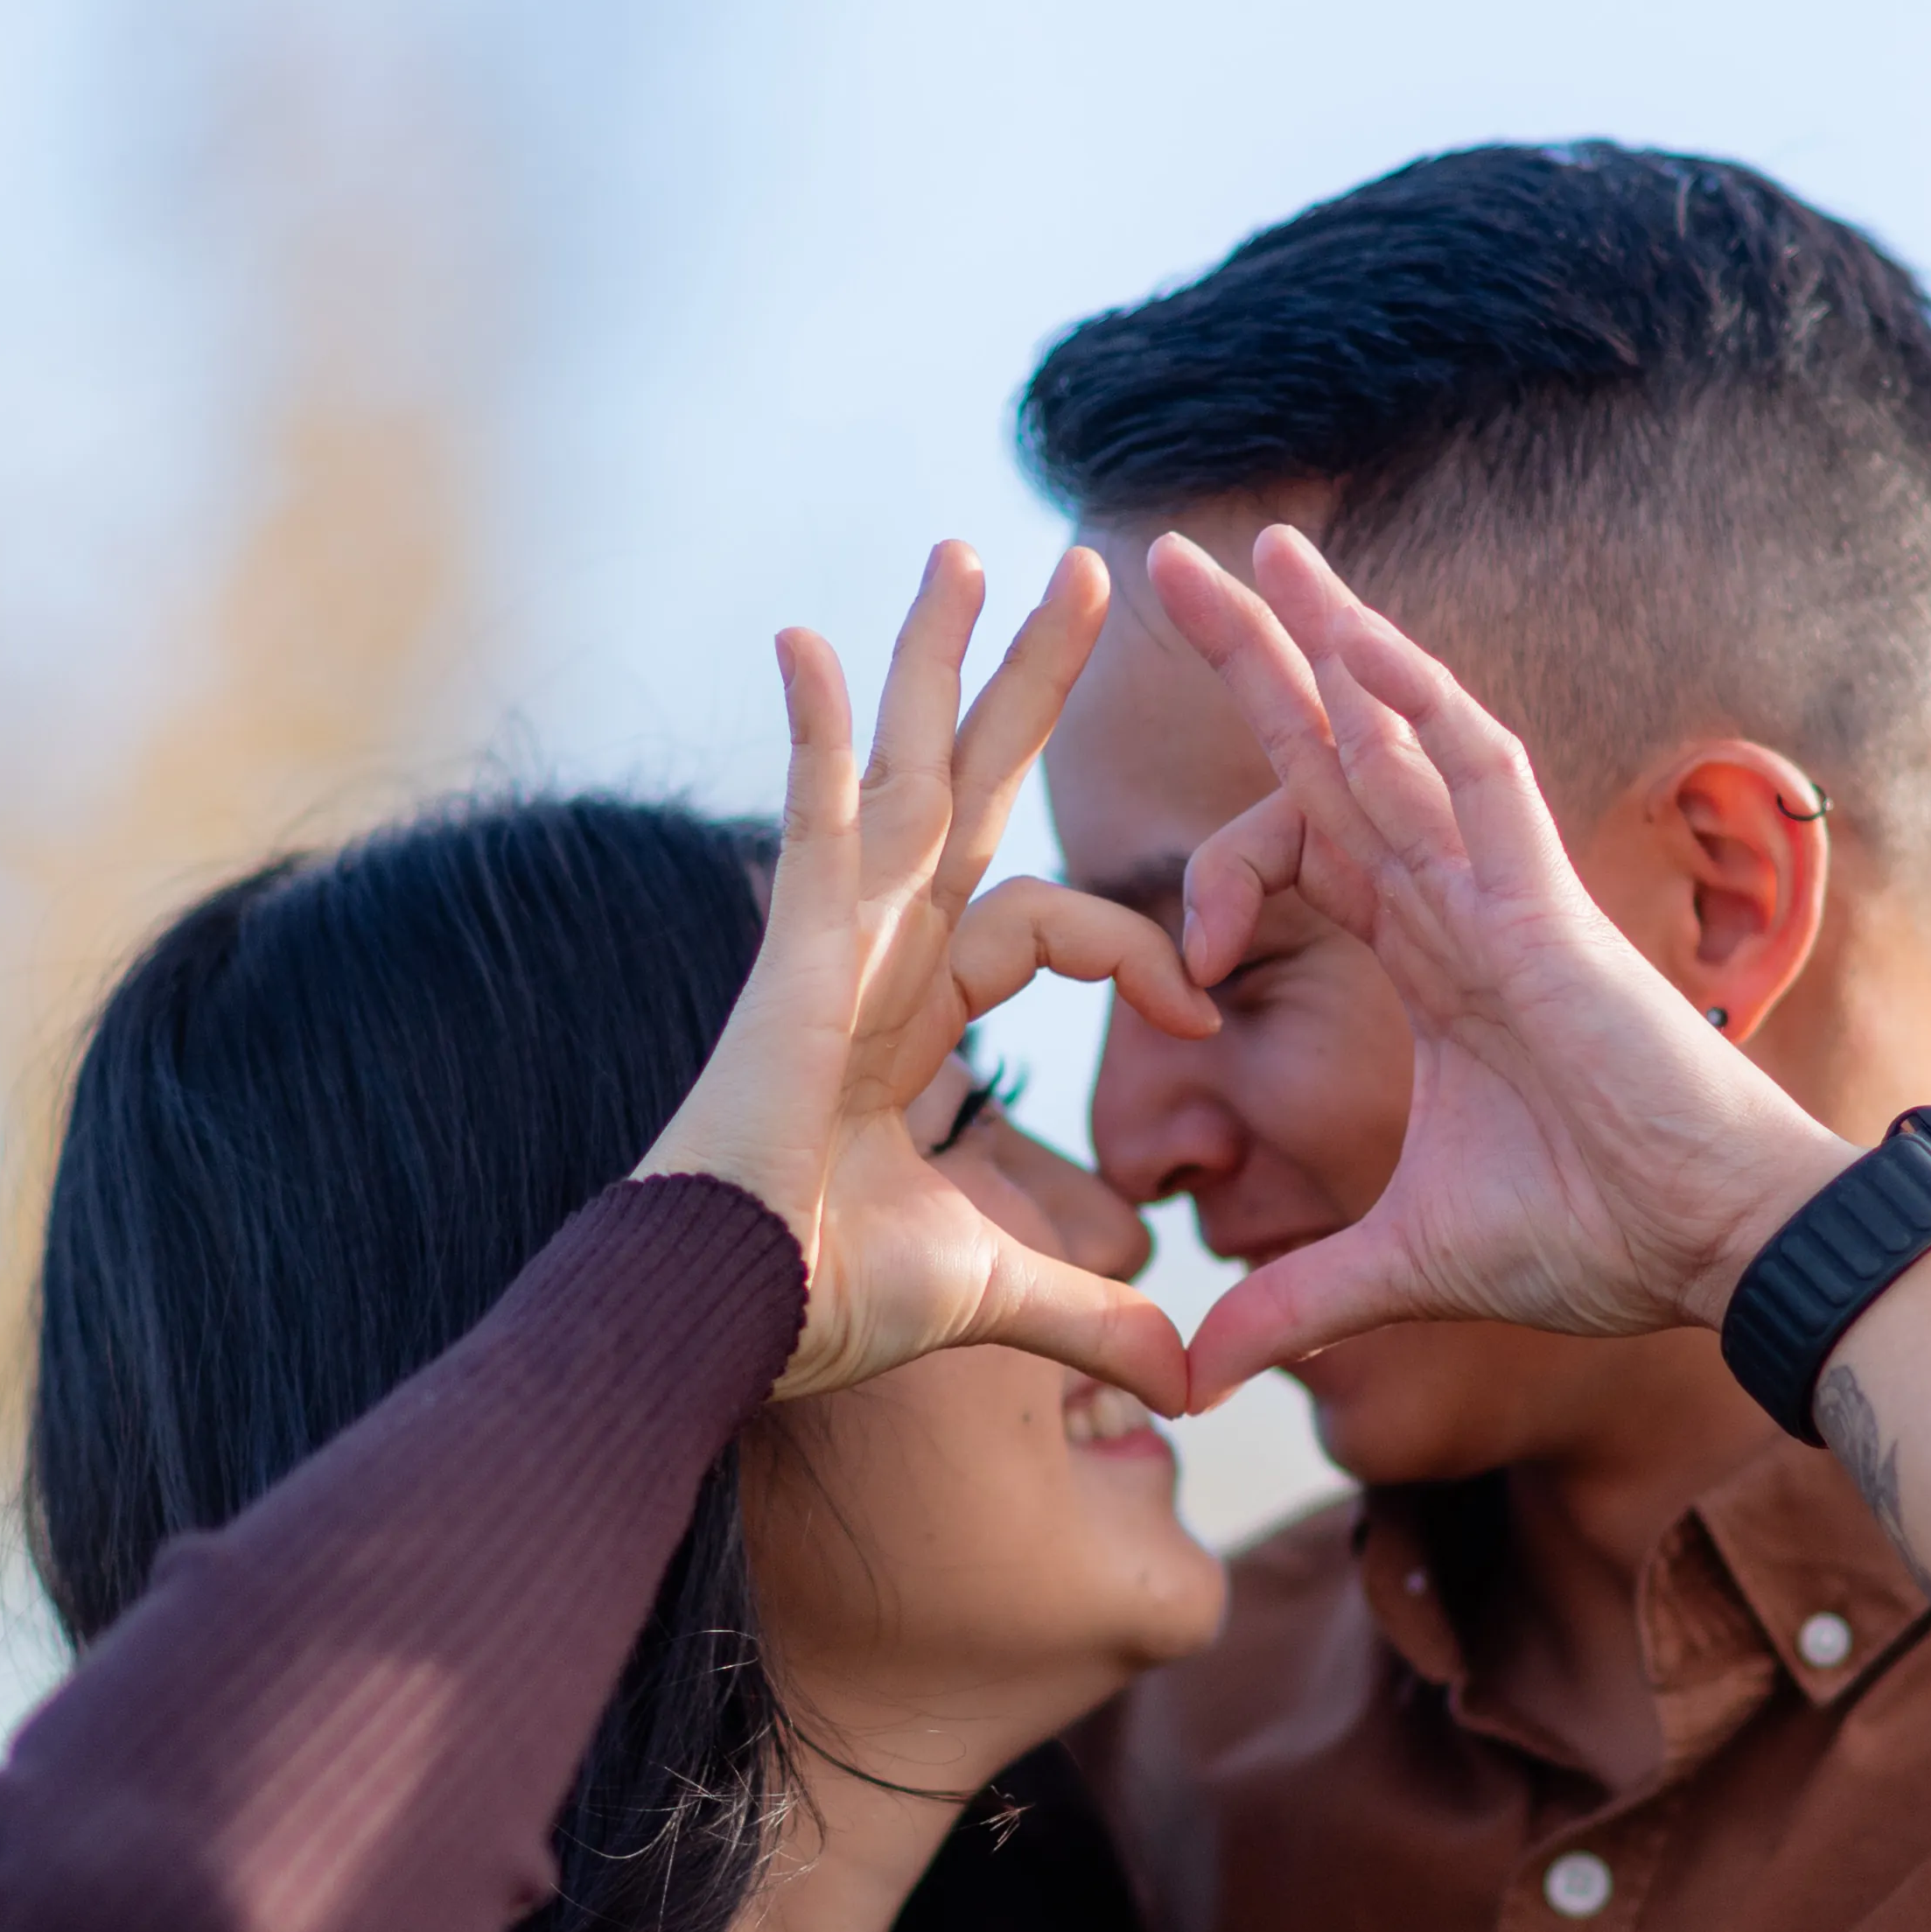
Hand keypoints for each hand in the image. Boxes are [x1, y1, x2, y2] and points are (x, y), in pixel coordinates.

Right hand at [641, 541, 1209, 1406]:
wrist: (725, 1324)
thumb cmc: (821, 1303)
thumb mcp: (994, 1293)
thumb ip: (1093, 1315)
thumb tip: (1191, 1383)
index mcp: (912, 1010)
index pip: (1049, 922)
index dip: (1142, 947)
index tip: (1205, 1005)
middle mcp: (870, 954)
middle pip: (965, 786)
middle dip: (1022, 679)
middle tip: (1085, 571)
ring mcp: (824, 947)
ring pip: (900, 773)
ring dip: (935, 658)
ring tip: (971, 548)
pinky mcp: (788, 963)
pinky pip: (813, 828)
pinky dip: (815, 737)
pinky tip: (810, 641)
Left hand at [1146, 526, 1848, 1404]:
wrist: (1712, 1253)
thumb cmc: (1597, 1239)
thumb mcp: (1401, 1268)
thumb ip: (1295, 1304)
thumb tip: (1194, 1379)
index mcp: (1432, 960)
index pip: (1310, 849)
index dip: (1221, 877)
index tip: (1182, 973)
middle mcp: (1463, 903)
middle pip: (1337, 754)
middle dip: (1256, 661)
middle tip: (1168, 567)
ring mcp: (1508, 894)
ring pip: (1402, 735)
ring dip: (1327, 639)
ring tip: (1254, 549)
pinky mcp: (1551, 910)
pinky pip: (1483, 779)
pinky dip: (1425, 707)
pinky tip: (1359, 639)